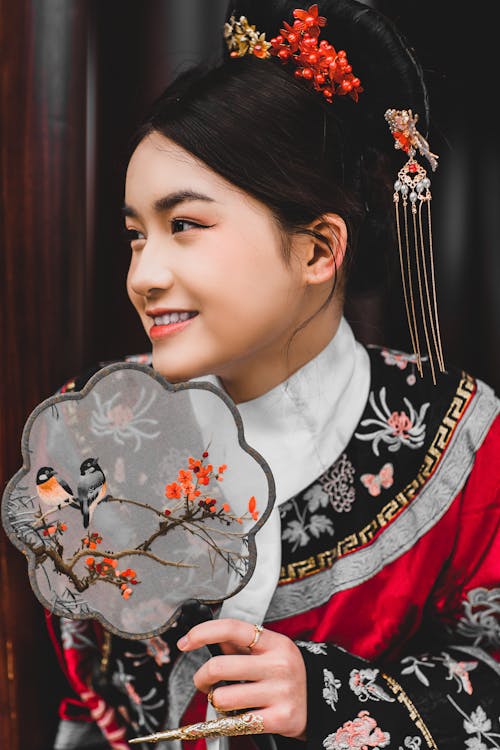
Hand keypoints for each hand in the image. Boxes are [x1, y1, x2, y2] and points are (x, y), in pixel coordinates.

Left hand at [177, 618, 306, 739]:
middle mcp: (279, 664)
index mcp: (274, 642)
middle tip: (204, 682)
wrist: (320, 702)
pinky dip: (228, 722)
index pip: (232, 628)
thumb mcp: (270, 650)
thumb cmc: (285, 673)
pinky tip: (237, 716)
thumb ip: (240, 641)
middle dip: (201, 677)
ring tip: (227, 699)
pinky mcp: (280, 718)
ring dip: (216, 701)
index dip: (203, 632)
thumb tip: (207, 635)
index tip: (185, 641)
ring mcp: (280, 692)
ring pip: (222, 697)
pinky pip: (236, 722)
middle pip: (219, 667)